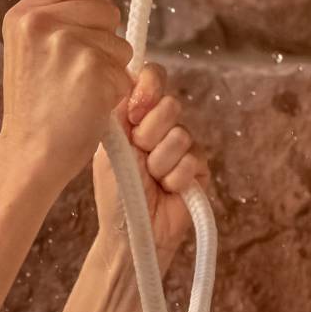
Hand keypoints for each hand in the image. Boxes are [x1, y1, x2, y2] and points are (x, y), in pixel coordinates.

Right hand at [0, 0, 135, 186]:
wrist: (30, 155)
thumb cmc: (35, 109)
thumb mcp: (28, 51)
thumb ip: (51, 13)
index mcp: (22, 14)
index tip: (86, 23)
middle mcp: (41, 22)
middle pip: (106, 7)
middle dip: (103, 39)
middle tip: (75, 73)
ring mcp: (67, 44)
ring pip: (119, 41)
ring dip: (111, 68)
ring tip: (79, 93)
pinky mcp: (92, 68)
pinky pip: (125, 70)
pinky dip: (115, 91)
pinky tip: (89, 107)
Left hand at [90, 64, 211, 271]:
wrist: (131, 234)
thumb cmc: (116, 193)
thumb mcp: (111, 147)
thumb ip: (120, 111)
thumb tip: (132, 77)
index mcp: (136, 116)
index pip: (152, 80)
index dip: (149, 88)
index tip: (135, 110)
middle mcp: (160, 127)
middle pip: (170, 104)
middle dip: (149, 134)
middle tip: (138, 155)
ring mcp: (182, 146)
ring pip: (180, 134)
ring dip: (160, 162)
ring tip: (150, 179)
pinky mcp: (199, 168)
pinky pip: (194, 159)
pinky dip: (175, 178)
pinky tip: (166, 190)